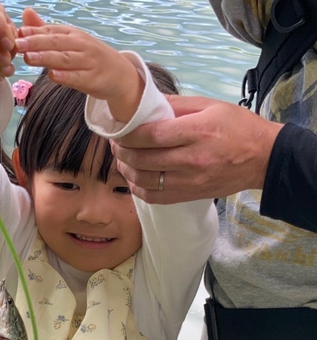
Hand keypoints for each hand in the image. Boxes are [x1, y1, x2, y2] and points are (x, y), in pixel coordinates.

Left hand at [15, 8, 142, 121]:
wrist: (120, 75)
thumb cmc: (89, 58)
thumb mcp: (69, 41)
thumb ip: (46, 30)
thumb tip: (26, 13)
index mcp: (73, 35)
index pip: (51, 31)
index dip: (34, 32)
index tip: (17, 33)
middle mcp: (81, 45)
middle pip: (56, 43)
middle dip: (36, 43)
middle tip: (18, 44)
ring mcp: (88, 62)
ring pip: (65, 59)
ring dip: (46, 58)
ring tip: (29, 58)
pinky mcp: (93, 80)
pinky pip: (77, 78)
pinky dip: (65, 76)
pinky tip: (52, 75)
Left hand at [112, 95, 283, 203]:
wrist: (263, 159)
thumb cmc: (238, 127)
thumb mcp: (210, 105)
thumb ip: (176, 105)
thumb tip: (145, 102)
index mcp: (197, 132)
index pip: (151, 135)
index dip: (128, 134)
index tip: (118, 130)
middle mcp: (191, 160)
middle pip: (143, 159)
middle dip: (122, 151)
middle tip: (116, 144)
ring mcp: (189, 182)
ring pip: (144, 180)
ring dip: (126, 170)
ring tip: (122, 159)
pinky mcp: (189, 195)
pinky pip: (154, 197)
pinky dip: (138, 189)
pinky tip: (134, 178)